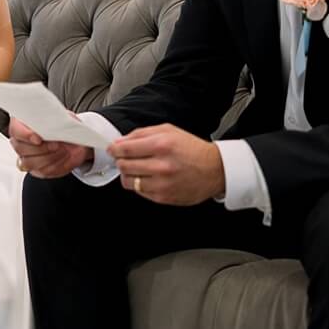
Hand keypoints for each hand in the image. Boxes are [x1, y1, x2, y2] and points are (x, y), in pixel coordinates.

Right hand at [8, 117, 92, 178]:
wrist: (74, 139)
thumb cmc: (62, 125)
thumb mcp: (60, 116)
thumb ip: (53, 118)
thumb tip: (55, 122)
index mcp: (21, 124)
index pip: (15, 130)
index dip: (25, 135)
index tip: (38, 138)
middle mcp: (20, 142)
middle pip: (21, 149)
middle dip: (41, 148)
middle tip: (57, 144)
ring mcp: (26, 158)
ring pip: (30, 163)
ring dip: (50, 157)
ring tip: (64, 150)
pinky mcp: (37, 170)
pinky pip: (44, 171)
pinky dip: (57, 164)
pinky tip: (65, 156)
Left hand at [106, 125, 223, 206]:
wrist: (215, 170)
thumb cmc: (193, 149)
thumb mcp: (170, 131)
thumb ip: (143, 133)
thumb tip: (121, 141)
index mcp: (162, 145)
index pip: (125, 148)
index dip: (114, 149)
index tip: (112, 149)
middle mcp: (161, 165)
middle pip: (123, 165)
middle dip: (121, 160)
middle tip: (127, 158)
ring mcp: (162, 184)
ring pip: (128, 181)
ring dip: (129, 174)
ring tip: (139, 168)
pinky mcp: (163, 197)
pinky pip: (139, 191)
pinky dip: (140, 184)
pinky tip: (151, 177)